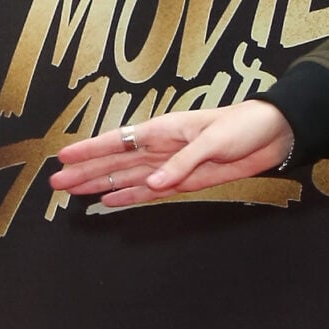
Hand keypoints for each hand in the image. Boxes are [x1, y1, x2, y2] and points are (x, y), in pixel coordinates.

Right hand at [49, 101, 293, 208]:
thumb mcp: (213, 140)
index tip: (63, 156)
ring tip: (72, 192)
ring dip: (99, 185)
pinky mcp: (182, 181)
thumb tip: (153, 185)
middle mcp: (159, 148)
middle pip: (114, 162)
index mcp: (162, 130)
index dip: (89, 150)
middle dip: (84, 172)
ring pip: (125, 177)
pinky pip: (148, 191)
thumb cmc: (243, 125)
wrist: (272, 135)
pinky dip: (127, 197)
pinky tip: (108, 202)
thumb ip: (181, 163)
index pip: (117, 141)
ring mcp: (168, 165)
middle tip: (56, 182)